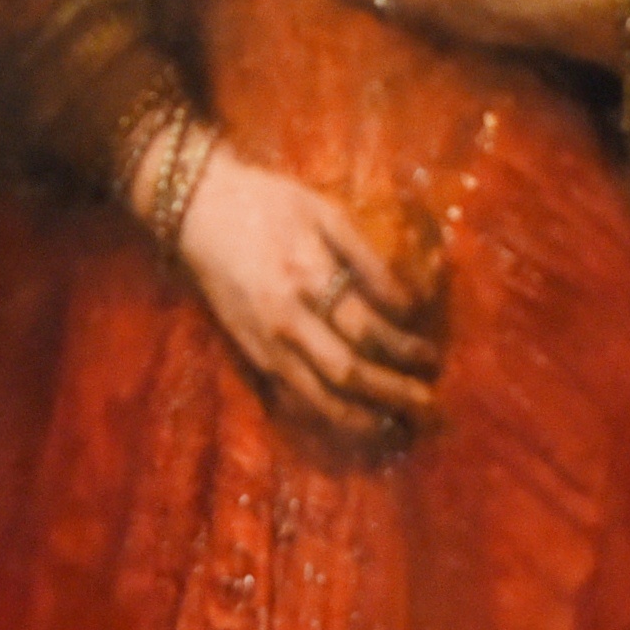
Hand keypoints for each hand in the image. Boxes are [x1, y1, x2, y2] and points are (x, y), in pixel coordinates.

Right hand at [174, 158, 442, 442]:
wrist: (197, 211)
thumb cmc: (268, 203)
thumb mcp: (325, 211)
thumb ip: (367, 258)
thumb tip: (409, 303)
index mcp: (309, 276)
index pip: (367, 328)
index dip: (405, 348)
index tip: (431, 355)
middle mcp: (287, 319)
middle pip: (348, 371)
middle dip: (392, 393)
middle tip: (428, 402)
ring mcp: (265, 343)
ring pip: (318, 398)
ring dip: (362, 418)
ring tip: (396, 427)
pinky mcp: (251, 355)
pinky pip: (293, 398)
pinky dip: (325, 415)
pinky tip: (352, 420)